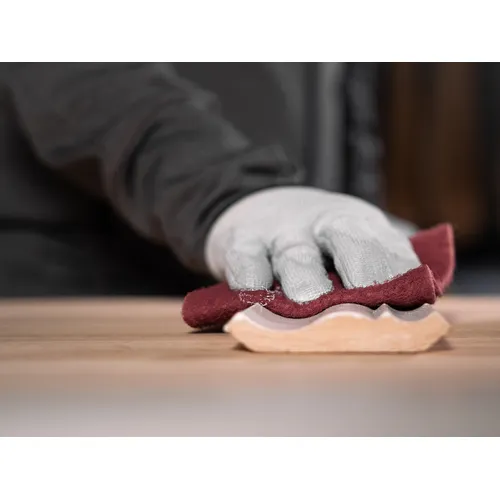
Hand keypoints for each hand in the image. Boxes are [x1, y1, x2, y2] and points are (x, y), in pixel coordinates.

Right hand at [205, 186, 420, 302]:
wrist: (252, 205)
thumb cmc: (310, 235)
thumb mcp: (348, 235)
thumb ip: (381, 258)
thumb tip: (426, 292)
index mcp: (355, 223)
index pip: (386, 245)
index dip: (400, 273)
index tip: (412, 303)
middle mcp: (320, 224)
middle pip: (348, 237)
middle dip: (363, 265)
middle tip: (371, 298)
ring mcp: (279, 233)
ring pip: (295, 256)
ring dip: (305, 278)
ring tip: (309, 300)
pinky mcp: (239, 244)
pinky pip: (245, 261)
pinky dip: (250, 278)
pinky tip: (255, 293)